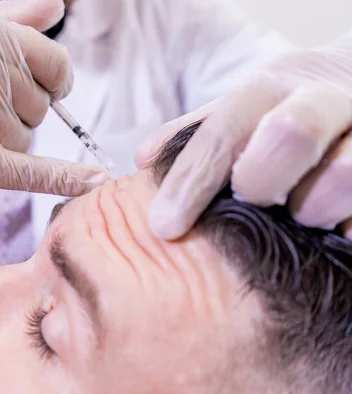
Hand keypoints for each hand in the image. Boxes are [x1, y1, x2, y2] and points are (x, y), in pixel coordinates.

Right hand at [0, 0, 107, 222]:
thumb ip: (12, 19)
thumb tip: (59, 8)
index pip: (55, 65)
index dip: (52, 84)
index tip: (42, 91)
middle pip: (42, 107)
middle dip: (15, 115)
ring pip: (28, 141)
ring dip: (1, 144)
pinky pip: (30, 171)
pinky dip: (64, 178)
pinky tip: (94, 180)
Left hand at [135, 32, 351, 239]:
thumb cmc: (293, 105)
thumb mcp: (245, 107)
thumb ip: (198, 132)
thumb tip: (143, 159)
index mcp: (275, 84)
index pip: (222, 131)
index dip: (189, 181)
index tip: (164, 226)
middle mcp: (326, 98)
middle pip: (287, 136)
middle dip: (259, 181)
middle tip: (253, 199)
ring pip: (342, 177)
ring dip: (311, 209)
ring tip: (302, 213)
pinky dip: (349, 227)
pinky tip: (337, 227)